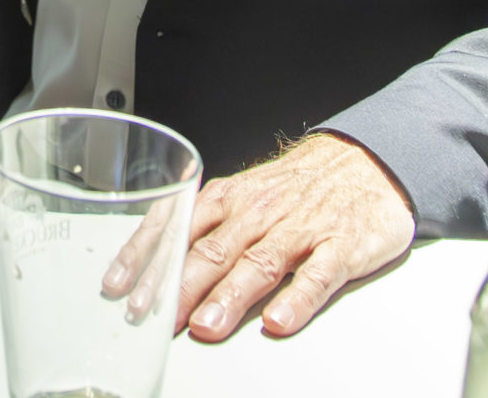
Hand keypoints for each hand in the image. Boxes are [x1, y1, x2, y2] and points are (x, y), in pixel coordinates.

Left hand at [155, 133, 412, 341]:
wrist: (366, 161)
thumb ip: (206, 229)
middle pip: (213, 251)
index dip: (147, 256)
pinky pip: (318, 276)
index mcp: (230, 199)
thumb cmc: (297, 187)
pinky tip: (279, 320)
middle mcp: (259, 212)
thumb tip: (157, 265)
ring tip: (206, 325)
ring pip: (259, 264)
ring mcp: (300, 230)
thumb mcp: (245, 196)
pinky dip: (297, 299)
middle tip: (156, 317)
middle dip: (180, 287)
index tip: (121, 286)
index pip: (177, 226)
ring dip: (230, 297)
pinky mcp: (341, 247)